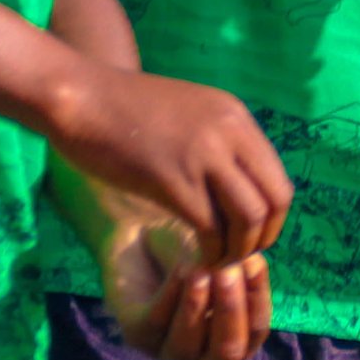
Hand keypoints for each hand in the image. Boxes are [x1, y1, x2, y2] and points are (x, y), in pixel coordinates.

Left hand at [46, 152, 276, 359]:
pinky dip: (171, 296)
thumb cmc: (192, 244)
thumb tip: (251, 266)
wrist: (144, 230)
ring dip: (197, 306)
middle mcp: (200, 353)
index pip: (255, 333)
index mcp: (232, 337)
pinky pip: (156, 325)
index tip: (254, 262)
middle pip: (227, 353)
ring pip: (187, 347)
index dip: (258, 301)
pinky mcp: (135, 335)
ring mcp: (165, 349)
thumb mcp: (224, 255)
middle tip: (228, 271)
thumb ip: (240, 267)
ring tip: (201, 269)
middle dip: (230, 311)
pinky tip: (180, 268)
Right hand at [51, 66, 292, 265]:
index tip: (250, 235)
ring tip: (217, 260)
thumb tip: (238, 185)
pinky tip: (197, 259)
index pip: (278, 179)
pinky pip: (211, 229)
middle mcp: (229, 134)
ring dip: (238, 249)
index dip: (272, 217)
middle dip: (263, 237)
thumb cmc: (125, 109)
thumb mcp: (189, 113)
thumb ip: (219, 141)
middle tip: (239, 254)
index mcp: (236, 118)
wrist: (81, 98)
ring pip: (249, 218)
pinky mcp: (173, 181)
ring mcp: (204, 156)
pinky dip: (210, 253)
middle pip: (275, 200)